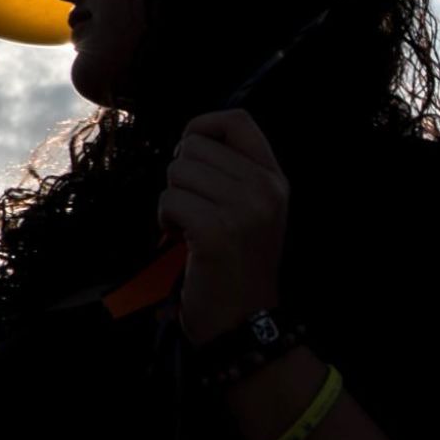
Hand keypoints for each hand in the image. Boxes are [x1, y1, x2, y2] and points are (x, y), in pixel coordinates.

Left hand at [161, 108, 288, 345]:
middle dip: (181, 176)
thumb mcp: (253, 210)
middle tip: (193, 208)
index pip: (237, 120)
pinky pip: (169, 199)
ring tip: (188, 227)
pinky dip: (164, 220)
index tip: (190, 156)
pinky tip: (179, 239)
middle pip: (195, 146)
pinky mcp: (216, 231)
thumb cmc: (236, 264)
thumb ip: (234, 171)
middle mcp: (265, 189)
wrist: (242, 319)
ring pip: (177, 172)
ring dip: (171, 200)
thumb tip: (191, 139)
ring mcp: (244, 210)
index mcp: (275, 179)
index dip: (203, 127)